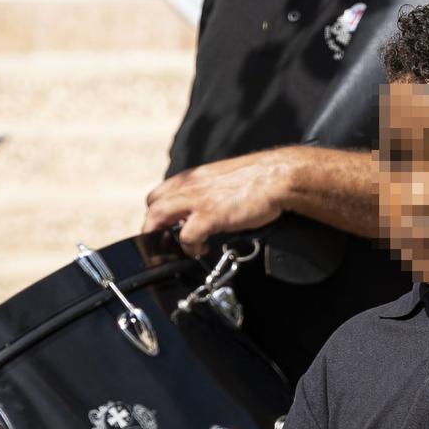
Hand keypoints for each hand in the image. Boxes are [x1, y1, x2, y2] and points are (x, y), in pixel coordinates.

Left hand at [144, 151, 288, 255]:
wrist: (276, 178)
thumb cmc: (258, 180)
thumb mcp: (222, 181)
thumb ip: (208, 193)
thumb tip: (204, 210)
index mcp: (193, 177)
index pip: (159, 194)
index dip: (159, 213)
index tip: (169, 228)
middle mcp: (190, 186)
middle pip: (152, 207)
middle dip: (155, 228)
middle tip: (170, 243)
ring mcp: (197, 200)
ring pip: (157, 218)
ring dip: (164, 238)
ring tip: (180, 250)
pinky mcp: (210, 215)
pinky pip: (185, 236)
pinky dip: (189, 248)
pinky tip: (200, 251)